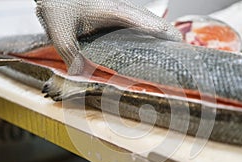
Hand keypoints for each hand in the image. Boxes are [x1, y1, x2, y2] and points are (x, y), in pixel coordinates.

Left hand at [35, 0, 181, 74]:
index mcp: (115, 11)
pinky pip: (138, 24)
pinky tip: (148, 45)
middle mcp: (122, 10)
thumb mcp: (61, 30)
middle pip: (154, 20)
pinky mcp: (115, 15)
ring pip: (147, 21)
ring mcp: (120, 12)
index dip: (165, 34)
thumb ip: (71, 53)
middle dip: (170, 34)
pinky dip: (148, 33)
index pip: (147, 22)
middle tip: (183, 50)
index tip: (180, 45)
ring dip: (161, 33)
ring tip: (172, 49)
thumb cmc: (58, 3)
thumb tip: (81, 74)